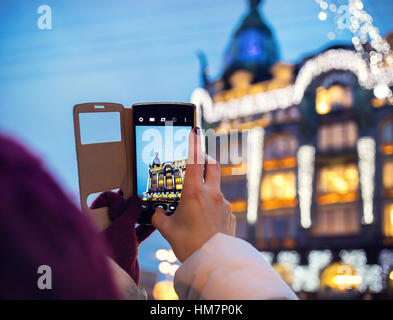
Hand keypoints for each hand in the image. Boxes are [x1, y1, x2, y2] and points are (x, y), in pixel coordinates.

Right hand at [152, 127, 235, 261]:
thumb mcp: (167, 229)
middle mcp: (211, 193)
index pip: (194, 160)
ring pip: (216, 184)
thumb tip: (158, 212)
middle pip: (212, 164)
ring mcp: (223, 203)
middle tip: (198, 158)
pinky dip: (212, 201)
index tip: (194, 130)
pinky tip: (204, 216)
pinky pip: (220, 201)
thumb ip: (160, 216)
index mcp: (194, 192)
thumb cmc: (189, 244)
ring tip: (195, 198)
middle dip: (205, 157)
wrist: (213, 262)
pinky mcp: (229, 214)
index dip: (194, 143)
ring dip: (208, 183)